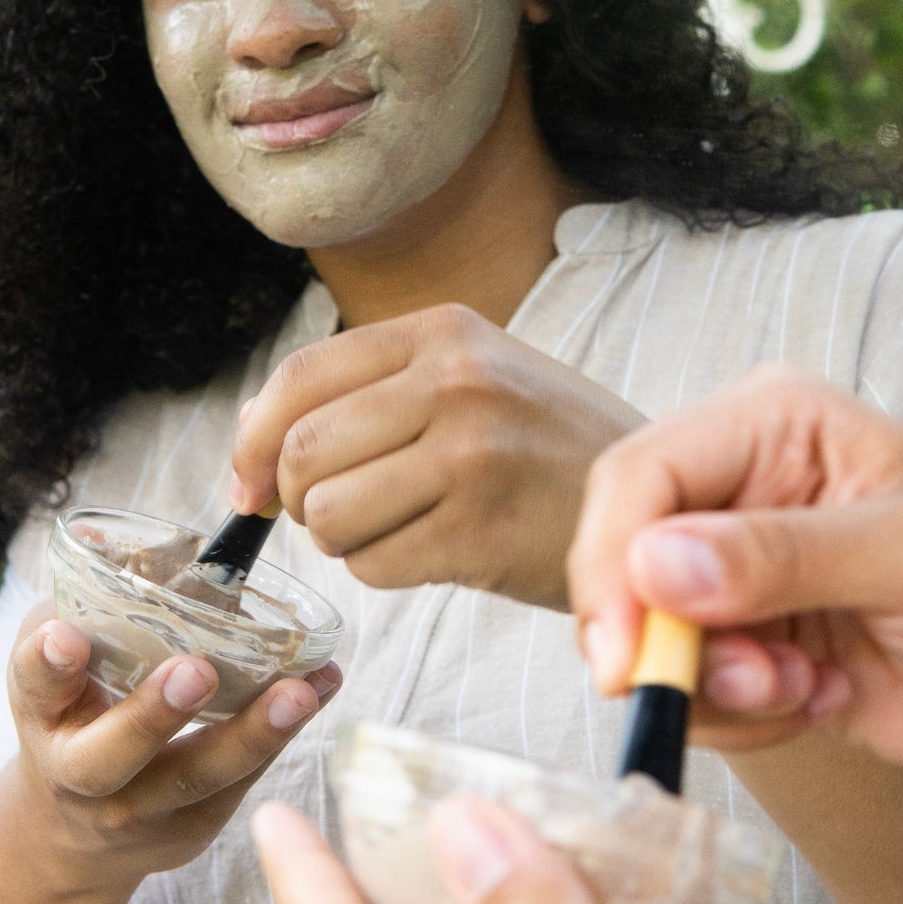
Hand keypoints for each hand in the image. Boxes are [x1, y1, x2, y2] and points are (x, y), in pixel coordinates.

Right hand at [6, 606, 340, 893]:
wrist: (70, 836)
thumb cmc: (75, 717)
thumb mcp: (60, 668)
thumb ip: (84, 609)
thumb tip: (103, 537)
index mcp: (44, 717)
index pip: (34, 687)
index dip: (48, 662)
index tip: (67, 636)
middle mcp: (83, 775)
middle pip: (112, 755)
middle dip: (155, 715)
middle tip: (197, 672)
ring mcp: (140, 811)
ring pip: (197, 777)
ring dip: (253, 733)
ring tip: (300, 691)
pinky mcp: (194, 827)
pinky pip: (243, 780)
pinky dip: (285, 733)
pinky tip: (323, 686)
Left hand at [231, 303, 643, 608]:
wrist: (656, 501)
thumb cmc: (547, 448)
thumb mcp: (475, 377)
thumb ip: (373, 389)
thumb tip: (250, 439)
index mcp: (446, 332)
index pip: (299, 378)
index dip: (251, 440)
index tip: (246, 484)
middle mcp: (457, 381)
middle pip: (301, 454)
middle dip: (299, 500)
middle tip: (339, 513)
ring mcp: (472, 454)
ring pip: (329, 516)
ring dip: (345, 541)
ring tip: (400, 528)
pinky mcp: (482, 529)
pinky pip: (375, 566)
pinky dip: (387, 572)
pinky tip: (437, 552)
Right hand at [569, 367, 902, 769]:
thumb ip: (785, 554)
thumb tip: (656, 566)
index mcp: (771, 422)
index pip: (641, 474)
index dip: (613, 563)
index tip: (627, 657)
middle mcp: (737, 485)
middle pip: (623, 556)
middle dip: (667, 638)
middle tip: (746, 686)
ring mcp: (734, 567)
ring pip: (648, 634)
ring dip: (716, 685)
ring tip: (803, 686)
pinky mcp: (744, 639)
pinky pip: (690, 687)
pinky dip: (741, 715)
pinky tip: (817, 697)